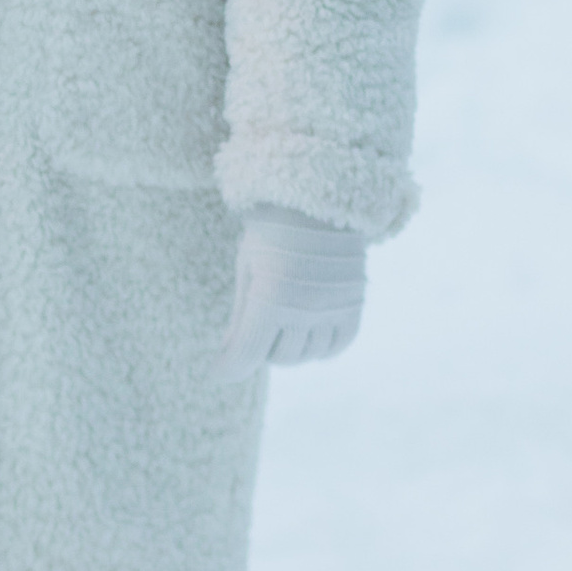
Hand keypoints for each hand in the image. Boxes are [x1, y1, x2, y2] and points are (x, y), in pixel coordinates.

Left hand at [217, 206, 367, 381]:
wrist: (318, 199)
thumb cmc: (272, 232)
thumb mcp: (247, 270)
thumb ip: (240, 318)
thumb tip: (227, 361)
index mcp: (271, 296)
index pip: (248, 354)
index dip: (229, 368)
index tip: (218, 371)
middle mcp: (305, 307)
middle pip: (278, 358)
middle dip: (260, 349)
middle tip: (255, 329)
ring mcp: (333, 308)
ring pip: (306, 356)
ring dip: (288, 349)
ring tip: (280, 325)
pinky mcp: (353, 305)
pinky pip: (336, 346)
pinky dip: (319, 348)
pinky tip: (307, 332)